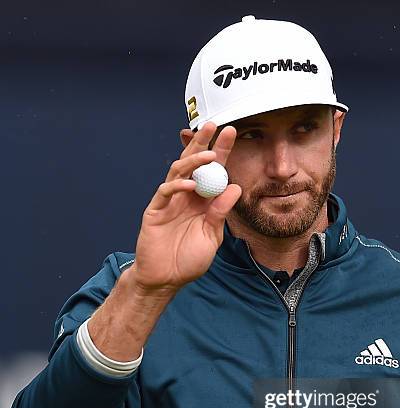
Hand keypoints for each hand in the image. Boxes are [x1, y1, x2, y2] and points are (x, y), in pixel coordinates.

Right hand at [130, 122, 240, 295]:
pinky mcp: (155, 211)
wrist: (165, 279)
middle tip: (215, 126)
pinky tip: (190, 185)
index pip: (212, 171)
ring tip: (208, 153)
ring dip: (193, 160)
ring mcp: (169, 202)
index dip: (221, 152)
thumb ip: (220, 213)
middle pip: (193, 163)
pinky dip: (177, 186)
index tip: (232, 134)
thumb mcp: (212, 236)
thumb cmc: (188, 260)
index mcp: (201, 202)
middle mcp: (185, 197)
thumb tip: (234, 188)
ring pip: (178, 171)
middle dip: (203, 143)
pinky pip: (165, 192)